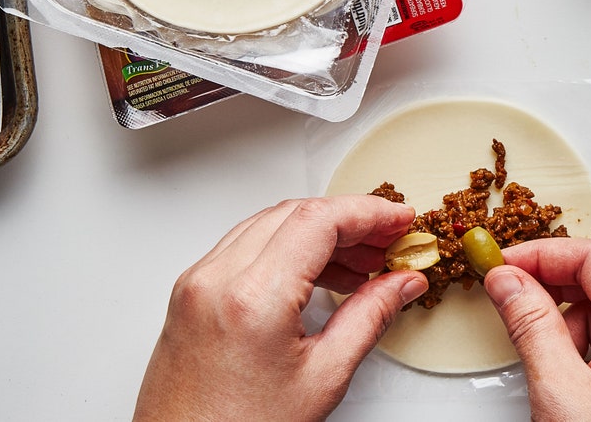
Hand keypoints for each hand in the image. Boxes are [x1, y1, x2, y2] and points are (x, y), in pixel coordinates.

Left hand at [133, 195, 427, 421]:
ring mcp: (197, 282)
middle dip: (347, 219)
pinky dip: (284, 248)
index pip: (318, 221)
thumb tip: (401, 283)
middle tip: (388, 239)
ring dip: (317, 233)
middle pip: (293, 214)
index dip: (368, 212)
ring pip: (267, 225)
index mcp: (252, 298)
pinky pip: (243, 247)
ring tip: (361, 262)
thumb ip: (368, 319)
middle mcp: (217, 279)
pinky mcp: (190, 292)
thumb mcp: (321, 379)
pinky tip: (317, 273)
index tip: (399, 219)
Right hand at [483, 237, 590, 421]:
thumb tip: (508, 280)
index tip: (502, 264)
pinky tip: (566, 366)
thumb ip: (531, 324)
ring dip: (574, 307)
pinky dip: (590, 335)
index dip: (542, 253)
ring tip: (541, 343)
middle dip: (559, 272)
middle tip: (514, 286)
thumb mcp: (561, 394)